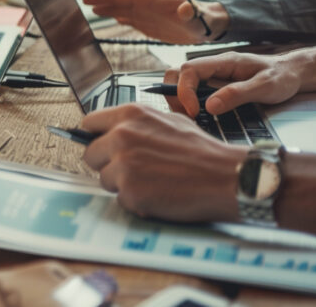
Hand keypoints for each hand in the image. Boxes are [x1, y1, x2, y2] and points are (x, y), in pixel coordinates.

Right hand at [79, 0, 225, 43]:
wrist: (208, 25)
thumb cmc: (204, 19)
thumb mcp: (198, 16)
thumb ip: (190, 13)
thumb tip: (186, 9)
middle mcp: (145, 2)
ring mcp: (145, 12)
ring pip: (119, 5)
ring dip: (103, 4)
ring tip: (87, 4)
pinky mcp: (147, 22)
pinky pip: (127, 15)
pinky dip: (114, 14)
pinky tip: (107, 15)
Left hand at [80, 103, 244, 222]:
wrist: (226, 176)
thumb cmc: (201, 150)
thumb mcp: (167, 120)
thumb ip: (135, 124)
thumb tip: (112, 130)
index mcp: (130, 115)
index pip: (89, 124)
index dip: (95, 137)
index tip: (100, 146)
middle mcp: (122, 137)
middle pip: (91, 154)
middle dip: (107, 164)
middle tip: (133, 169)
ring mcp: (124, 165)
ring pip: (105, 179)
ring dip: (122, 184)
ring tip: (152, 181)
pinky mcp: (130, 192)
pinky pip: (120, 199)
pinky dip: (136, 201)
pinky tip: (158, 194)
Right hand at [165, 52, 305, 116]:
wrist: (293, 73)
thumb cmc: (282, 77)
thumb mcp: (265, 86)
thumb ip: (237, 94)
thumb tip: (210, 107)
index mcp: (224, 61)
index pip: (189, 70)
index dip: (185, 91)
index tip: (196, 112)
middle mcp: (214, 66)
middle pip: (178, 73)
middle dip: (175, 95)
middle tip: (189, 116)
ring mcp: (213, 75)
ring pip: (182, 82)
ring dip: (180, 100)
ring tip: (194, 119)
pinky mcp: (215, 85)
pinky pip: (194, 90)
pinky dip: (190, 103)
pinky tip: (202, 116)